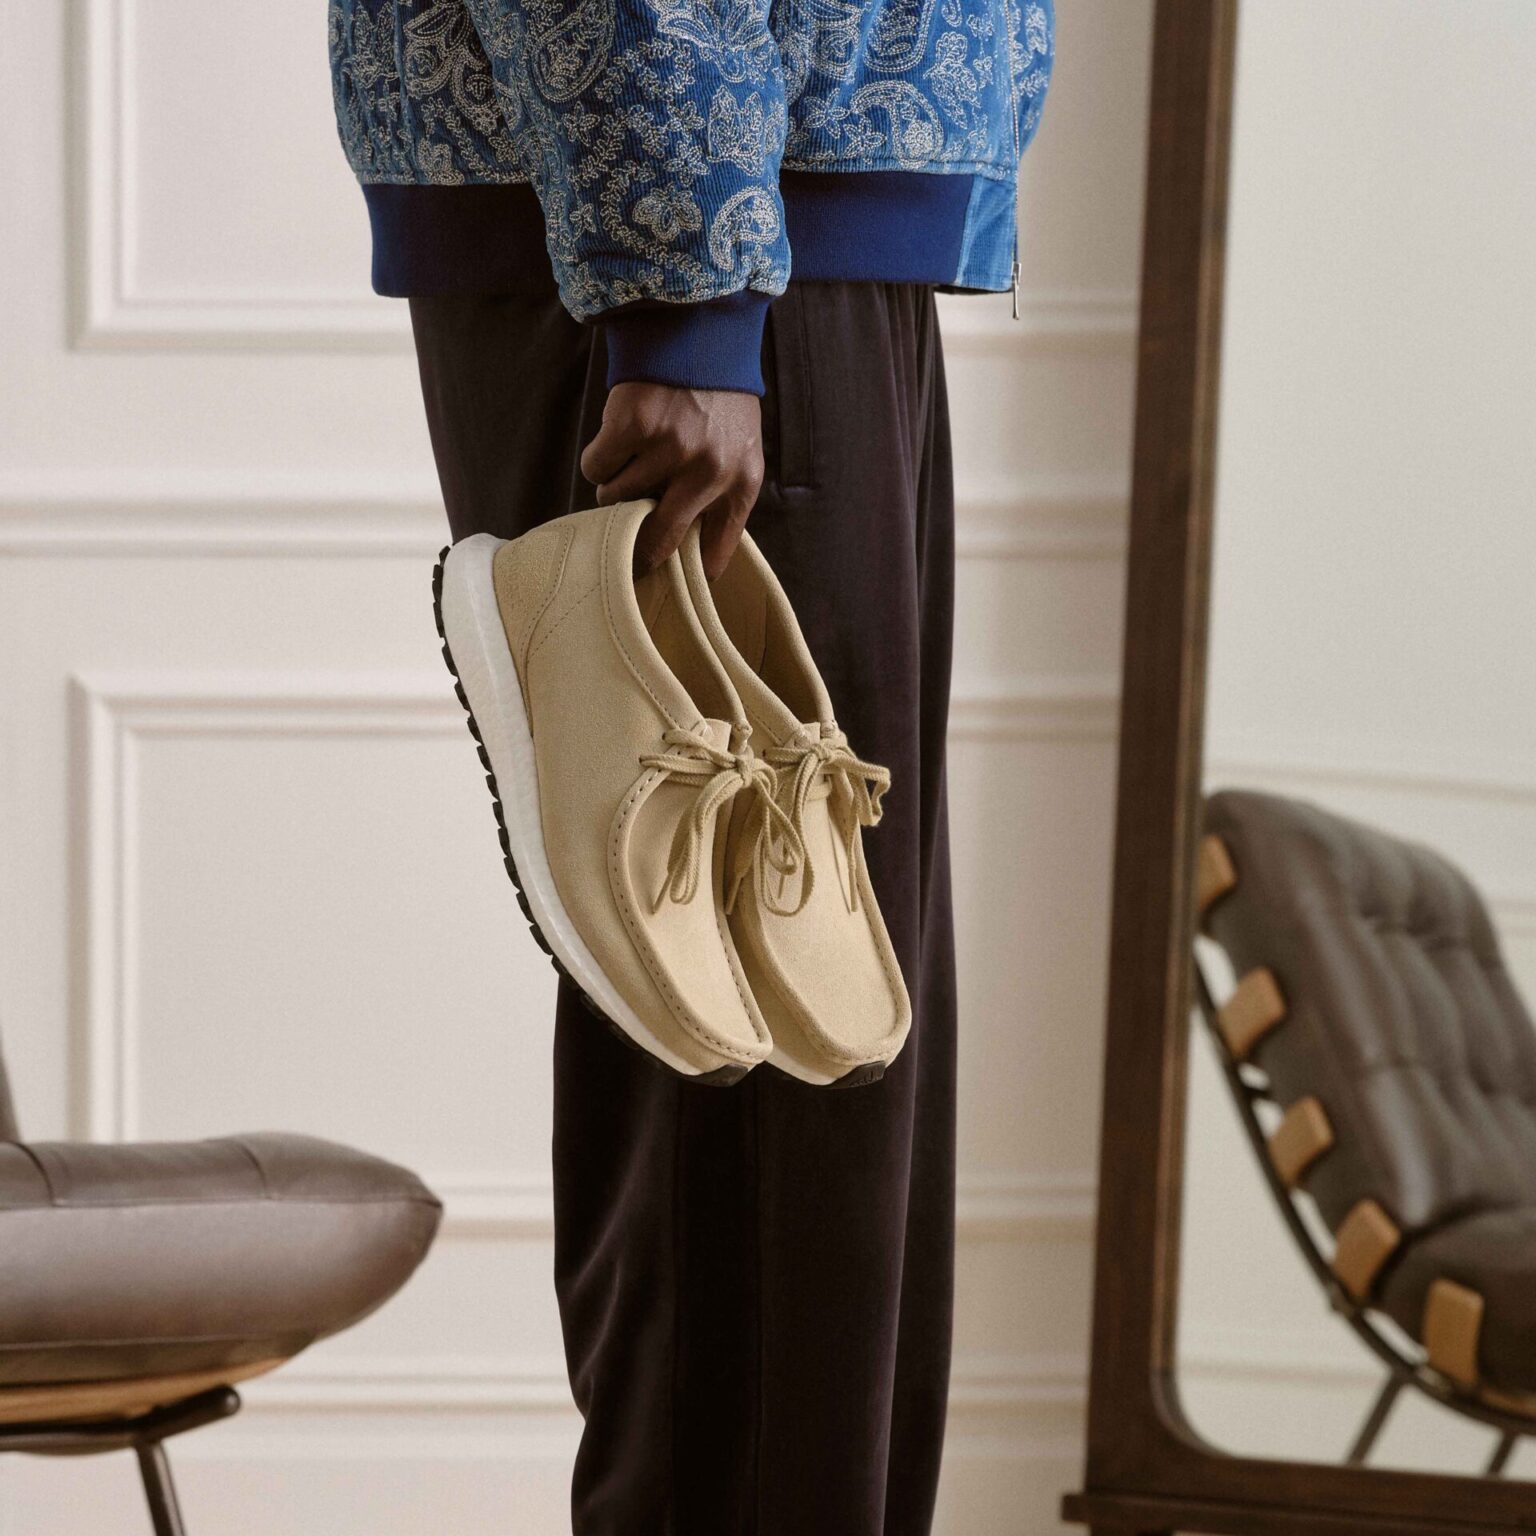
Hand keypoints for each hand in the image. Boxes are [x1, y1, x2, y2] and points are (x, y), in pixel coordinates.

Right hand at [580, 383, 763, 579]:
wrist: (699, 330)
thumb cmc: (718, 399)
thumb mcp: (740, 450)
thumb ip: (720, 497)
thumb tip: (687, 553)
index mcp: (741, 484)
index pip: (712, 556)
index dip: (684, 573)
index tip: (663, 578)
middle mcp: (708, 472)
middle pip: (658, 542)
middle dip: (638, 550)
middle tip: (624, 549)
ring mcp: (669, 450)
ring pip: (618, 501)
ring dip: (615, 489)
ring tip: (631, 459)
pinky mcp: (632, 427)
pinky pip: (596, 469)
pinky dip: (600, 459)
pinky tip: (617, 438)